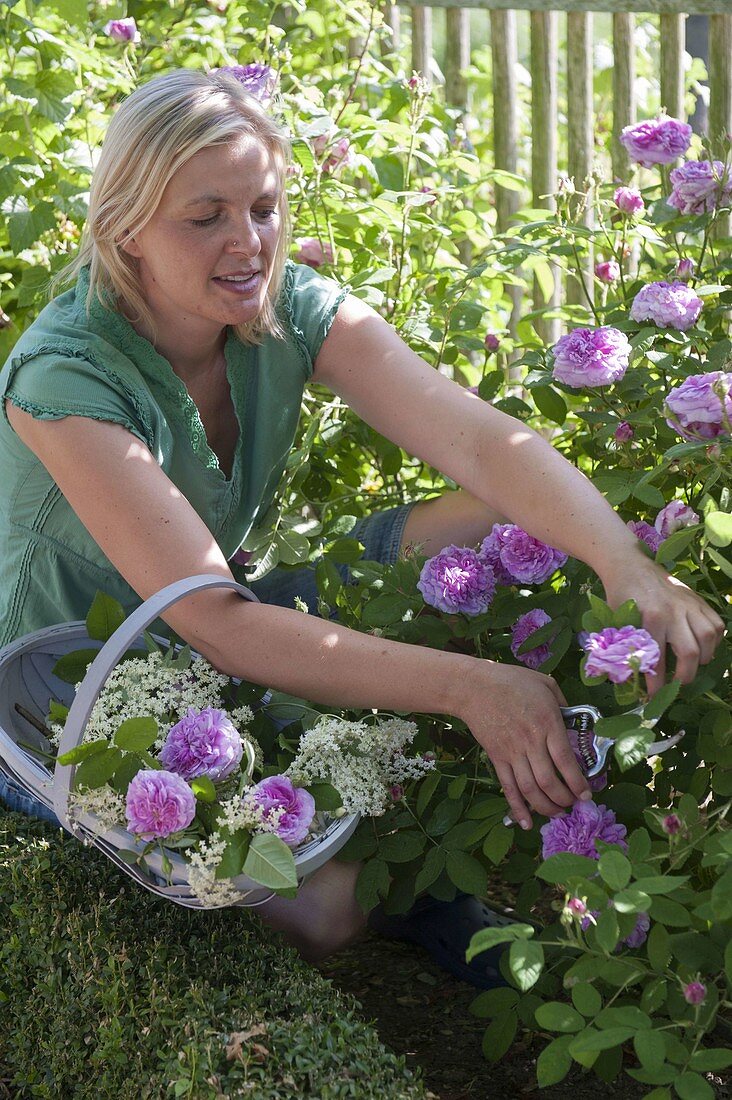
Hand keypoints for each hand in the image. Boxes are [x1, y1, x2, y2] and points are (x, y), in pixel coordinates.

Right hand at [460, 661, 591, 830]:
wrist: (473, 687)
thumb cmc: (511, 681)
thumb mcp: (545, 683)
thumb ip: (563, 703)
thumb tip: (575, 721)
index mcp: (547, 723)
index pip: (566, 761)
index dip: (578, 783)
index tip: (587, 795)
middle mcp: (531, 742)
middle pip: (549, 781)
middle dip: (564, 799)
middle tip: (573, 805)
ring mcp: (512, 752)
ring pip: (530, 789)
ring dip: (545, 807)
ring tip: (556, 813)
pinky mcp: (496, 757)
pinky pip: (508, 787)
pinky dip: (517, 808)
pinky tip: (526, 823)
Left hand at [601, 554, 724, 694]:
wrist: (630, 566)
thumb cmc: (621, 597)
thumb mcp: (618, 623)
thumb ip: (626, 650)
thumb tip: (630, 681)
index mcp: (650, 618)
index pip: (658, 660)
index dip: (657, 683)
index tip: (654, 696)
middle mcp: (674, 612)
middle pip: (691, 652)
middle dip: (685, 675)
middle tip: (676, 684)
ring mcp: (689, 604)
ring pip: (708, 638)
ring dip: (703, 658)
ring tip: (691, 665)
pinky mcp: (697, 600)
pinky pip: (716, 624)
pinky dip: (713, 640)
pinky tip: (703, 647)